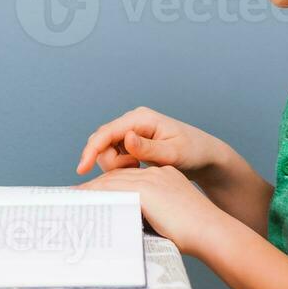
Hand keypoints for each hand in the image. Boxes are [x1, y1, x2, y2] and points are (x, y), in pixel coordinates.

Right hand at [76, 107, 228, 181]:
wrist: (205, 155)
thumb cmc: (193, 152)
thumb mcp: (173, 153)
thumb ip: (148, 148)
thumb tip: (126, 139)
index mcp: (141, 118)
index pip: (106, 132)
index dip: (92, 150)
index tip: (82, 169)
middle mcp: (133, 121)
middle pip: (102, 142)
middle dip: (110, 162)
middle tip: (135, 170)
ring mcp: (131, 130)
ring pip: (107, 150)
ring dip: (117, 165)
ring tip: (141, 170)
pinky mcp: (132, 141)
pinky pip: (115, 154)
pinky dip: (121, 166)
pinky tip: (138, 170)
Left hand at [79, 165, 231, 258]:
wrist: (211, 232)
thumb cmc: (196, 235)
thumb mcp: (171, 220)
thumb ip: (152, 217)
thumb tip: (133, 229)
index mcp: (164, 178)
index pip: (129, 179)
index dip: (110, 187)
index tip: (95, 196)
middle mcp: (156, 174)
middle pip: (117, 177)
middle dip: (95, 187)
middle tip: (75, 197)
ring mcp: (150, 179)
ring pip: (111, 181)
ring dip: (90, 191)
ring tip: (72, 200)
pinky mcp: (145, 188)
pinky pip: (112, 188)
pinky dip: (94, 194)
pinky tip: (81, 200)